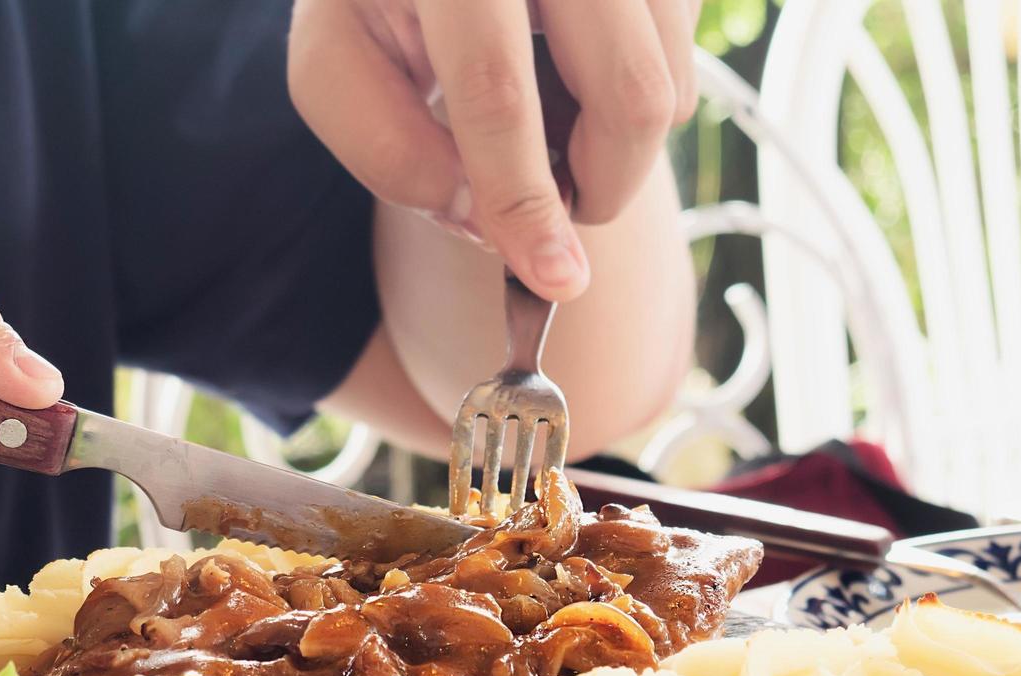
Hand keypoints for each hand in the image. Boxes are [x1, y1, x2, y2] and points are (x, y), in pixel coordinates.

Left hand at [289, 0, 700, 300]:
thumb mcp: (336, 64)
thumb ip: (385, 147)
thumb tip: (482, 220)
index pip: (497, 92)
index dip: (522, 197)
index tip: (554, 276)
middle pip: (625, 90)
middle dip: (600, 183)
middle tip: (554, 204)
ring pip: (671, 80)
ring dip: (617, 145)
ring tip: (547, 132)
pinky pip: (684, 54)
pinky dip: (637, 96)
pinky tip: (573, 83)